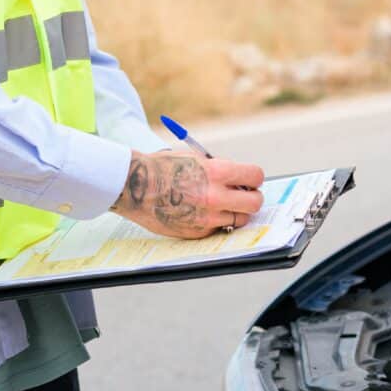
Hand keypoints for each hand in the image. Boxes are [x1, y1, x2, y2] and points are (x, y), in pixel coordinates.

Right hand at [112, 151, 264, 238]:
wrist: (135, 186)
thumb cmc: (164, 168)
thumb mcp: (195, 159)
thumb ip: (220, 169)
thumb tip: (241, 180)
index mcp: (217, 172)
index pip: (255, 176)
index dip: (254, 178)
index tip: (249, 180)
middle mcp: (215, 197)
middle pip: (255, 203)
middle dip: (252, 198)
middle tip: (244, 196)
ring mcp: (207, 217)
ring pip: (240, 219)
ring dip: (236, 213)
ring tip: (221, 205)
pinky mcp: (198, 232)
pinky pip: (219, 228)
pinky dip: (216, 222)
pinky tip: (202, 212)